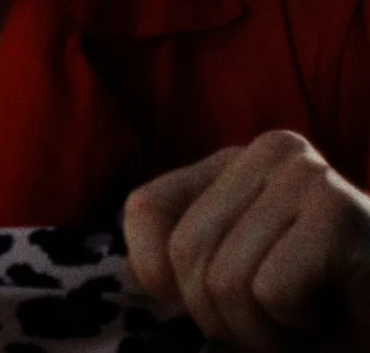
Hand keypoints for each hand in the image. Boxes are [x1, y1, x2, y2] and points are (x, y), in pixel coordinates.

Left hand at [123, 130, 369, 351]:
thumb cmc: (321, 307)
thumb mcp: (231, 270)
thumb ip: (179, 254)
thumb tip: (142, 271)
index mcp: (237, 158)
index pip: (145, 209)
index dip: (164, 276)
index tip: (221, 299)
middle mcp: (272, 150)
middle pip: (185, 252)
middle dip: (220, 314)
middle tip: (276, 322)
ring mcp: (308, 176)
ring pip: (225, 280)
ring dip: (260, 330)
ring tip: (306, 321)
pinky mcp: (338, 214)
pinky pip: (269, 292)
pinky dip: (292, 328)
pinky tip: (334, 316)